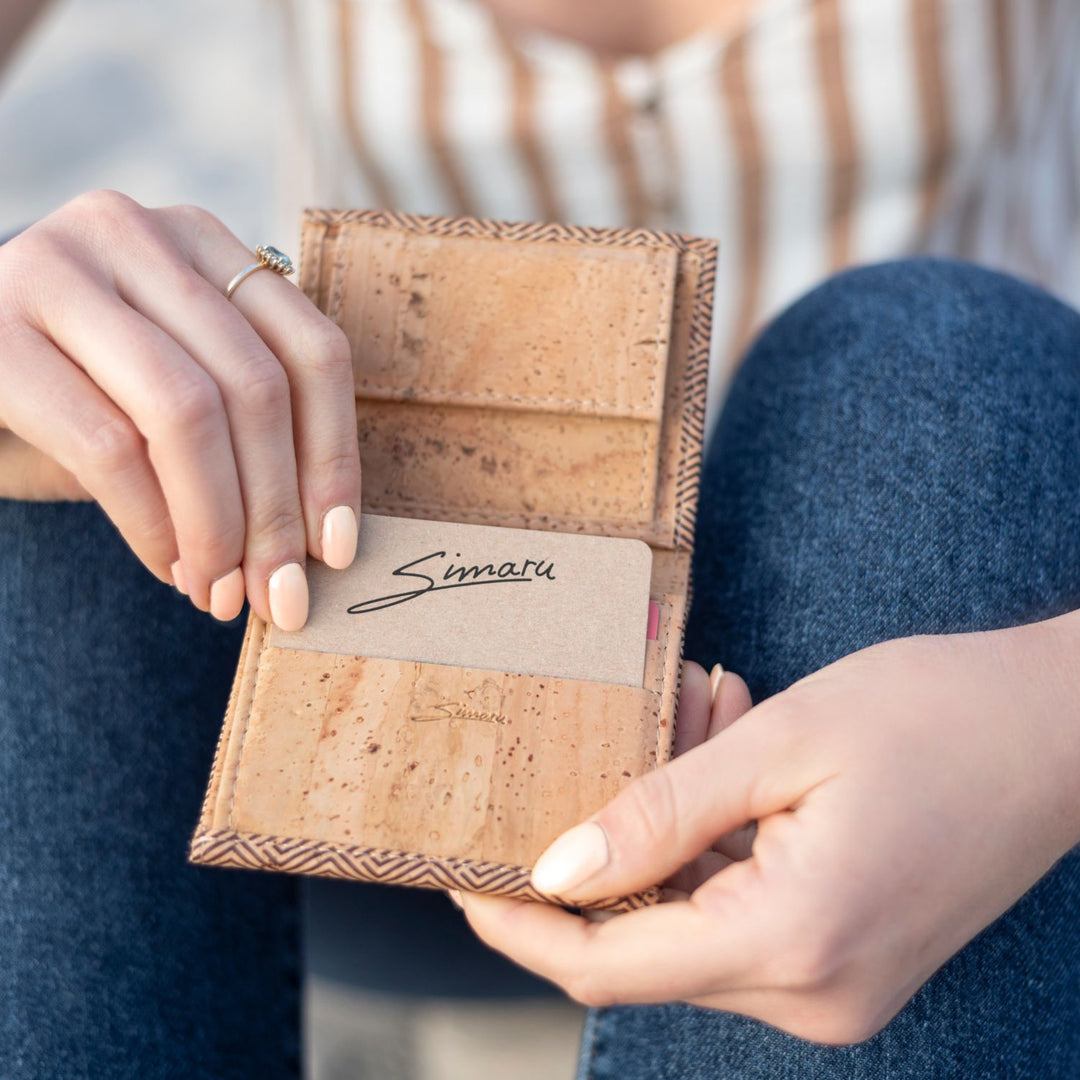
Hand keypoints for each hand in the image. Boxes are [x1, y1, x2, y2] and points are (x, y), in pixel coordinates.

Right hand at [0, 190, 360, 627]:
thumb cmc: (84, 391)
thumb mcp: (177, 390)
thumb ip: (245, 432)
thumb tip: (318, 545)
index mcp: (203, 241)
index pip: (312, 350)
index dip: (334, 459)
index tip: (337, 550)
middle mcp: (134, 232)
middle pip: (255, 386)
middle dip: (276, 512)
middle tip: (278, 595)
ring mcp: (58, 269)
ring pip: (187, 413)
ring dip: (217, 526)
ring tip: (220, 592)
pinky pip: (107, 445)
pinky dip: (152, 524)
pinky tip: (168, 567)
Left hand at [459, 617, 1079, 1043]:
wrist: (1062, 730)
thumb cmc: (937, 716)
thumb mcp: (780, 743)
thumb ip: (659, 815)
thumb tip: (556, 872)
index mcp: (793, 941)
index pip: (606, 965)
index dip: (521, 926)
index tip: (461, 875)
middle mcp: (814, 992)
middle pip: (643, 942)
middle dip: (608, 843)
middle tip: (629, 729)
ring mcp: (834, 986)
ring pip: (689, 920)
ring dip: (667, 830)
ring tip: (700, 719)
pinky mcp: (845, 959)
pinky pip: (738, 914)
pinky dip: (713, 843)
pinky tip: (732, 756)